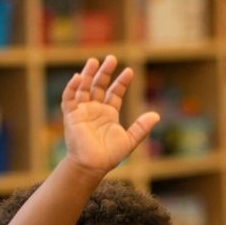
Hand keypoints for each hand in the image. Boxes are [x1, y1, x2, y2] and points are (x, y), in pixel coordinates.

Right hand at [62, 56, 158, 176]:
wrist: (93, 165)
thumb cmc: (110, 155)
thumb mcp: (130, 140)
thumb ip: (141, 127)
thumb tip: (156, 115)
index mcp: (108, 113)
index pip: (114, 93)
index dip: (121, 82)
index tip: (129, 71)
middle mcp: (95, 109)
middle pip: (98, 86)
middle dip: (104, 72)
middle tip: (112, 58)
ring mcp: (82, 111)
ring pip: (83, 88)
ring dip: (87, 75)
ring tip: (94, 61)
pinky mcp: (71, 116)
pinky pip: (69, 99)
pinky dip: (72, 88)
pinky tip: (78, 78)